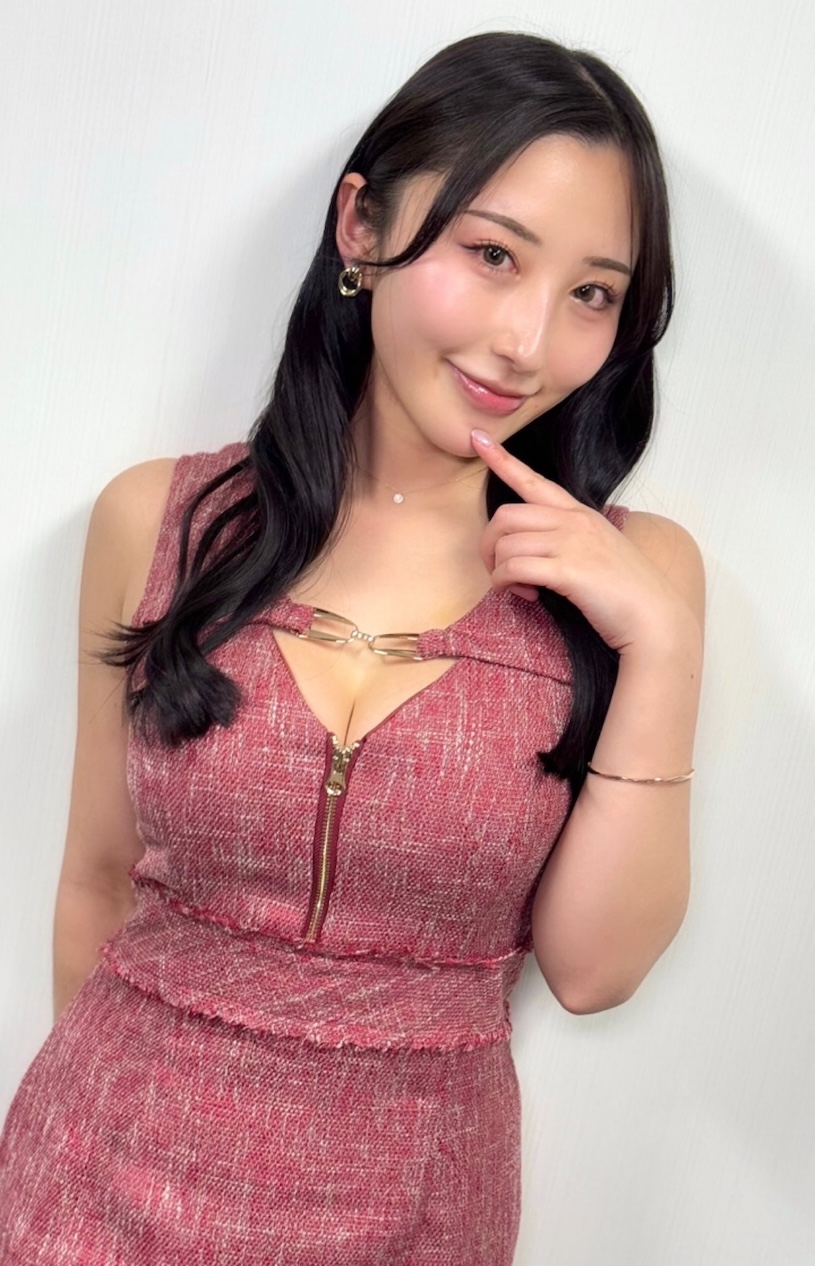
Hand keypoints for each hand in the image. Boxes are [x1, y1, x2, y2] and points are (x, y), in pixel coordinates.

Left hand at [471, 429, 695, 657]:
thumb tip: (537, 550)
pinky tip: (527, 596)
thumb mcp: (601, 551)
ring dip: (500, 571)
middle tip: (499, 570)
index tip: (479, 439)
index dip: (503, 460)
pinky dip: (507, 585)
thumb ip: (571, 541)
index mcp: (580, 515)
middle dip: (490, 545)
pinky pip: (514, 568)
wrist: (655, 618)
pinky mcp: (568, 571)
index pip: (534, 481)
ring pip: (506, 544)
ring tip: (519, 589)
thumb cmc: (627, 592)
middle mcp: (574, 522)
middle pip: (505, 516)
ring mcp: (572, 544)